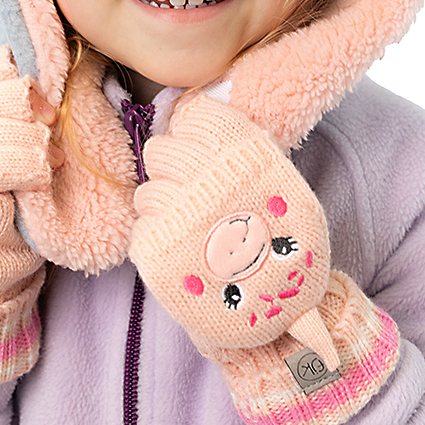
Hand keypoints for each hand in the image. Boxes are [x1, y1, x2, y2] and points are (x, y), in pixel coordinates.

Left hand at [130, 94, 400, 424]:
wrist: (285, 318)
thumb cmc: (285, 249)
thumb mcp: (285, 187)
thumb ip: (245, 147)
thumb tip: (190, 107)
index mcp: (247, 158)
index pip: (194, 115)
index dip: (195, 133)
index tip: (206, 153)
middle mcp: (211, 181)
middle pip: (161, 148)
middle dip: (174, 169)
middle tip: (197, 195)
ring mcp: (181, 218)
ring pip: (146, 189)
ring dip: (164, 206)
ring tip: (194, 230)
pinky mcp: (157, 253)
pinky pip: (139, 227)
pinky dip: (156, 238)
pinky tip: (183, 253)